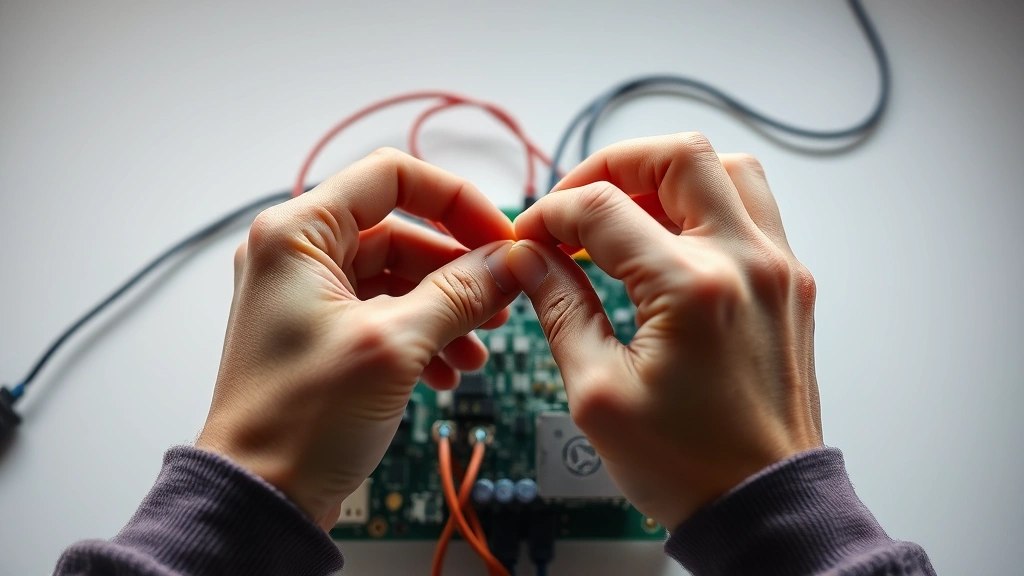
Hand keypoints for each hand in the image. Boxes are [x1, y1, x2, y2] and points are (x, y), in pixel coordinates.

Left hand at [196, 148, 520, 528]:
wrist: (261, 497)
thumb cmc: (300, 421)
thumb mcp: (394, 346)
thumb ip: (460, 293)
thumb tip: (510, 262)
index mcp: (297, 234)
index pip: (392, 176)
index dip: (456, 200)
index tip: (499, 237)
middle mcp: (297, 255)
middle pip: (401, 231)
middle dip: (458, 269)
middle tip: (502, 300)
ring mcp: (308, 297)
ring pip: (398, 278)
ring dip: (447, 308)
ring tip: (480, 348)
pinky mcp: (321, 334)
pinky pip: (385, 314)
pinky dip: (424, 335)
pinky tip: (449, 372)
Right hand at [505, 134, 822, 529]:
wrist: (762, 505)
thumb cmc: (686, 465)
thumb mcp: (598, 392)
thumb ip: (560, 308)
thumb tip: (529, 258)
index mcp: (693, 289)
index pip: (604, 208)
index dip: (552, 214)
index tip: (529, 238)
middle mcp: (748, 263)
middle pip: (680, 154)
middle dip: (614, 165)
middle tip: (576, 203)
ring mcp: (779, 270)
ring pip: (728, 170)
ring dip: (668, 176)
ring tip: (624, 213)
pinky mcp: (790, 285)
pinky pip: (751, 210)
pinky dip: (704, 205)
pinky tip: (666, 242)